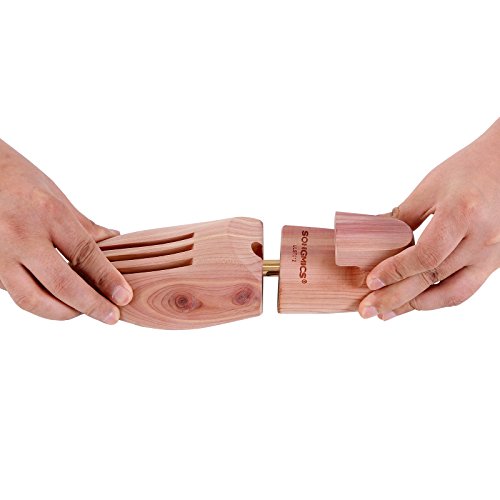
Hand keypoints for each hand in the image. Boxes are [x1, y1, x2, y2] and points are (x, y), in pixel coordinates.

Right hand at [0, 139, 132, 322]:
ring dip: (62, 312)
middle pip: (62, 284)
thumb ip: (83, 225)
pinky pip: (15, 293)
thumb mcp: (56, 196)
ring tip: (82, 311)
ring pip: (32, 299)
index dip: (107, 280)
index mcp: (47, 214)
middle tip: (111, 316)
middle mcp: (21, 236)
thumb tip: (113, 239)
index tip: (124, 297)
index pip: (85, 255)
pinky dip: (39, 301)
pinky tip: (57, 301)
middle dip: (91, 305)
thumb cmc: (16, 178)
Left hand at [359, 119, 499, 319]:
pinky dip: (437, 299)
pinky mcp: (495, 262)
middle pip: (434, 279)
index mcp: (463, 215)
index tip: (371, 282)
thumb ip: (402, 216)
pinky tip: (415, 302)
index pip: (425, 256)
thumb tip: (370, 238)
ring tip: (387, 313)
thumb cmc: (470, 168)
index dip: (395, 272)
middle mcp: (482, 239)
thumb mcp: (430, 187)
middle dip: (396, 298)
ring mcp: (492, 254)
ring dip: (415, 306)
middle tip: (367, 309)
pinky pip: (465, 288)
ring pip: (451, 293)